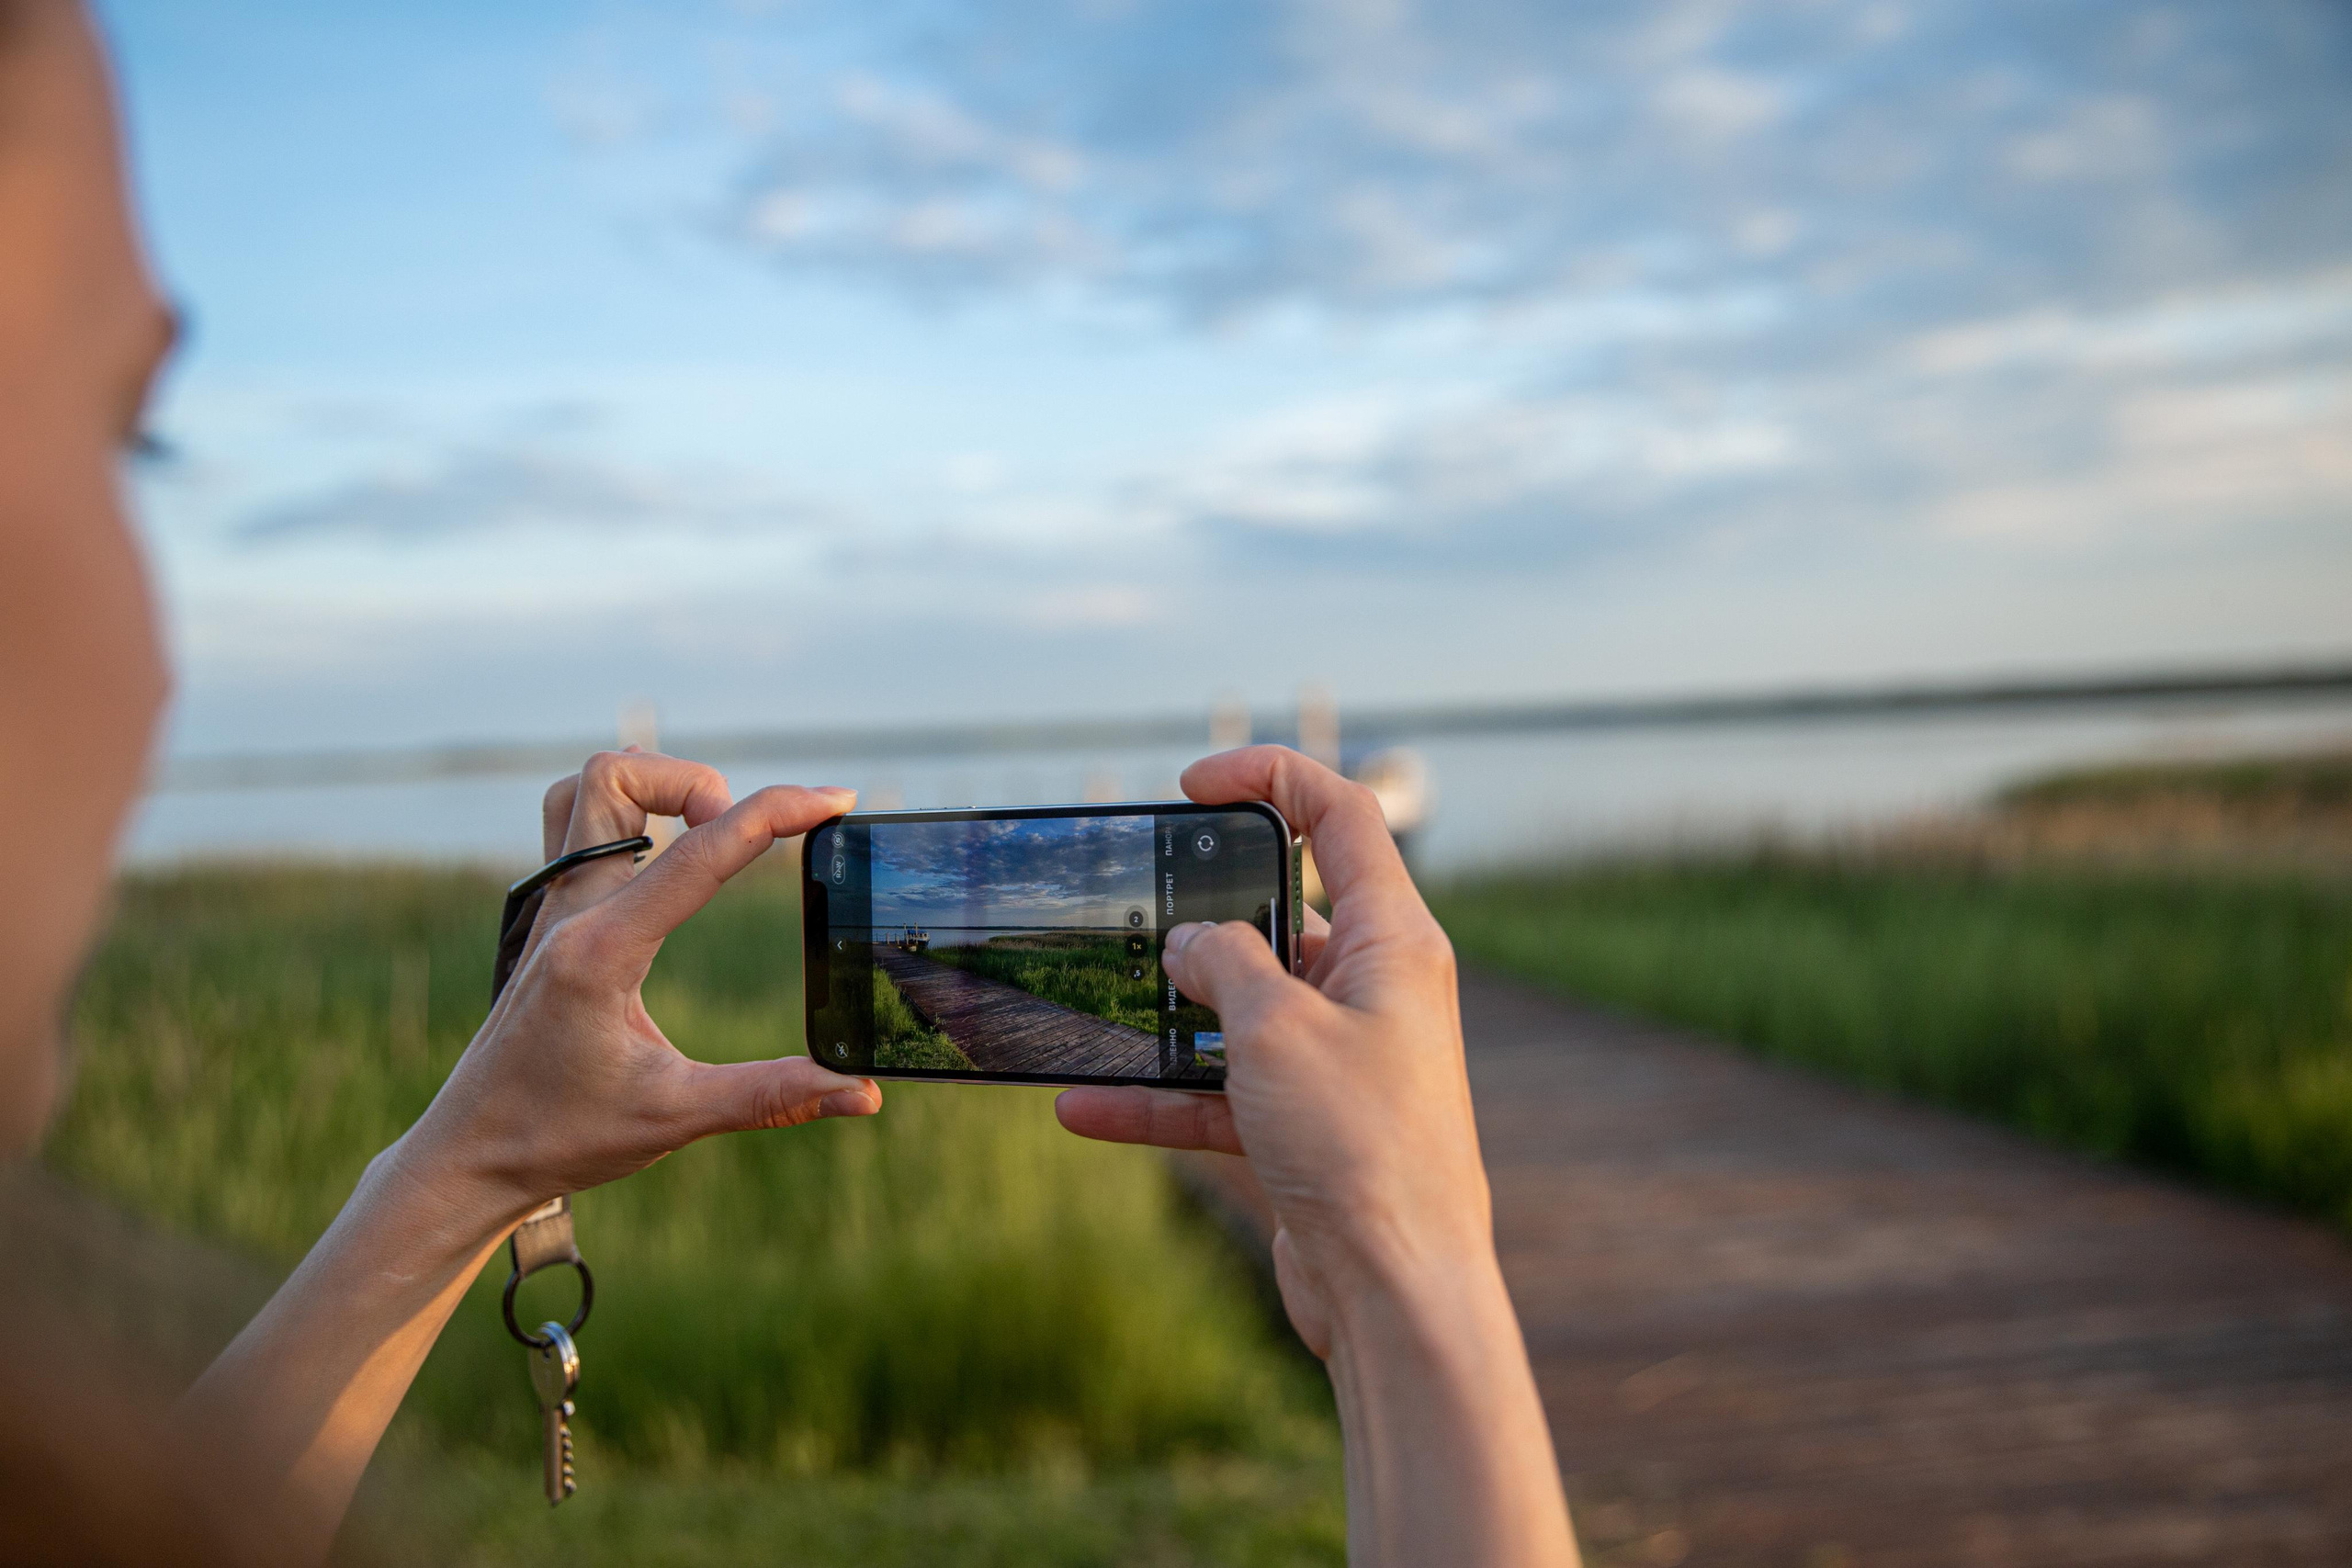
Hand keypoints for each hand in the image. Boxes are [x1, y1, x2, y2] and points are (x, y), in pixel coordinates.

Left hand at [402, 748, 880, 1217]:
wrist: (467, 1156)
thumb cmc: (559, 1136)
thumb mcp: (674, 1118)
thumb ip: (773, 1097)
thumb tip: (863, 1096)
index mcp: (602, 951)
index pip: (699, 853)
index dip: (777, 813)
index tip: (834, 800)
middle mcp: (571, 912)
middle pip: (617, 777)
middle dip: (696, 782)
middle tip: (739, 833)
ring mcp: (552, 909)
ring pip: (585, 788)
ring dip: (653, 787)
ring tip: (706, 832)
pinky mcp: (548, 919)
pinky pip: (575, 825)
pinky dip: (627, 815)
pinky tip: (664, 861)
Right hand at [1055, 745, 1487, 1355]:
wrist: (1396, 1293)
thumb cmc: (1361, 1148)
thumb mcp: (1274, 1026)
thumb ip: (1222, 962)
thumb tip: (1189, 941)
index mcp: (1396, 942)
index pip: (1343, 818)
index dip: (1272, 778)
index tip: (1195, 782)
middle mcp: (1376, 991)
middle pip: (1284, 915)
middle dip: (1204, 913)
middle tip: (1136, 907)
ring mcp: (1342, 1060)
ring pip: (1243, 1010)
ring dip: (1170, 1016)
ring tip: (1096, 1010)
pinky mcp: (1309, 1125)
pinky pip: (1224, 1091)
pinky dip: (1163, 1096)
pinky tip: (1086, 1107)